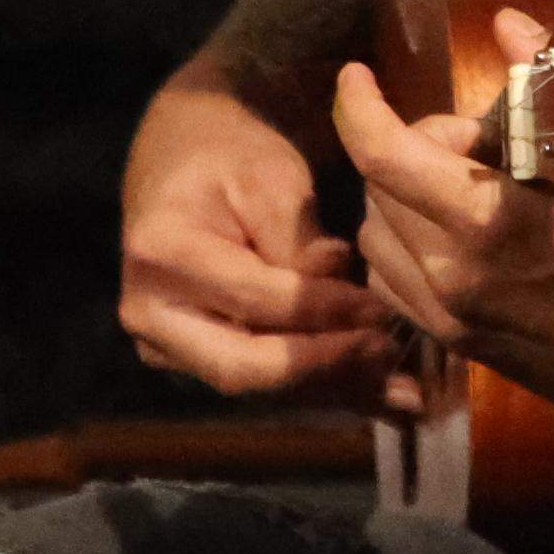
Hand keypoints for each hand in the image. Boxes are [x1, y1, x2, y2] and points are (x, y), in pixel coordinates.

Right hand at [120, 78, 396, 399]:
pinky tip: (381, 397)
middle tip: (392, 357)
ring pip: (258, 388)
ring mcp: (167, 347)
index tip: (384, 311)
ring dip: (333, 392)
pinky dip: (322, 390)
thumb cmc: (232, 156)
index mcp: (162, 257)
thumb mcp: (271, 178)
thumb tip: (344, 292)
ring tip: (403, 392)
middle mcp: (150, 316)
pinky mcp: (196, 362)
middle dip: (325, 369)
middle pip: (243, 368)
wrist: (186, 159)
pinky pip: (264, 385)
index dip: (323, 313)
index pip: (255, 303)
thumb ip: (301, 241)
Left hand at [330, 18, 553, 431]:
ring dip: (403, 199)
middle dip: (415, 148)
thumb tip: (508, 25)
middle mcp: (455, 279)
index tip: (358, 75)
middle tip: (484, 145)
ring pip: (377, 240)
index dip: (358, 105)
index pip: (385, 155)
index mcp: (491, 225)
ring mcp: (454, 322)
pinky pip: (396, 286)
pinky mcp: (462, 350)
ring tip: (471, 190)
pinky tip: (464, 236)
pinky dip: (409, 246)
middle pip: (379, 189)